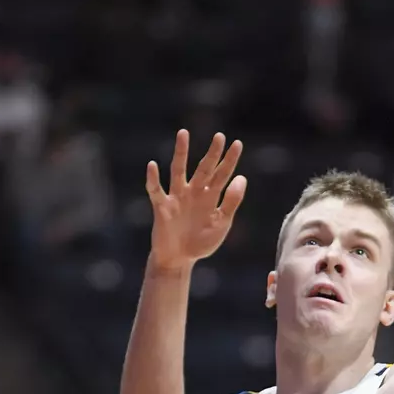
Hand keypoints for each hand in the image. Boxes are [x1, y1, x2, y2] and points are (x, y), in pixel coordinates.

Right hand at [146, 130, 246, 269]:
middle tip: (220, 136)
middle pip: (204, 168)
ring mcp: (177, 198)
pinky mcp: (162, 207)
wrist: (179, 260)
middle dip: (212, 153)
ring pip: (178, 171)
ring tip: (184, 133)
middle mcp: (193, 193)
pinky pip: (156, 190)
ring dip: (181, 153)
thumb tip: (241, 177)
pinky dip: (153, 179)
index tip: (238, 143)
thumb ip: (231, 202)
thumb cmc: (200, 242)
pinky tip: (152, 165)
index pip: (222, 175)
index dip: (229, 160)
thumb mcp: (221, 223)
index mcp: (210, 197)